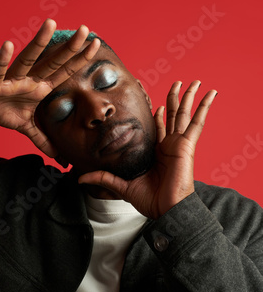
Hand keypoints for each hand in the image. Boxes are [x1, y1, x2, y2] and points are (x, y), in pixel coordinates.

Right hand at [0, 19, 99, 155]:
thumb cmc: (3, 108)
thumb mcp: (26, 127)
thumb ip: (42, 139)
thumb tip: (57, 156)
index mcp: (40, 87)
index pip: (64, 72)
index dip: (79, 60)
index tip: (95, 45)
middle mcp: (30, 79)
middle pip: (53, 61)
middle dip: (69, 48)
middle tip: (85, 30)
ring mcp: (13, 79)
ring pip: (28, 58)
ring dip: (39, 43)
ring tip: (50, 24)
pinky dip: (2, 60)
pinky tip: (7, 45)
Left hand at [78, 81, 217, 218]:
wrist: (166, 210)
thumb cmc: (150, 201)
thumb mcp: (122, 185)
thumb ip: (103, 178)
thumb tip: (80, 178)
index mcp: (156, 151)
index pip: (158, 126)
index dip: (158, 112)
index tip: (153, 101)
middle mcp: (169, 144)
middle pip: (173, 114)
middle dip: (175, 98)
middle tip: (177, 83)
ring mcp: (178, 143)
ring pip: (184, 113)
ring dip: (189, 96)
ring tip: (195, 80)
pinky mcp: (186, 144)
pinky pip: (196, 122)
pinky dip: (204, 107)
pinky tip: (210, 93)